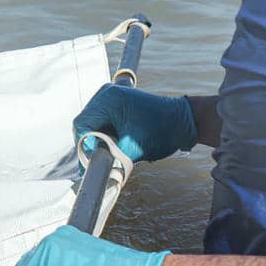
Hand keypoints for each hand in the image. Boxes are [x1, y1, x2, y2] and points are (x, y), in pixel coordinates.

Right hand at [73, 84, 196, 163]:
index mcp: (108, 99)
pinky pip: (102, 121)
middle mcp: (106, 93)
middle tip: (105, 158)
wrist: (184, 121)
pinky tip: (118, 142)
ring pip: (93, 124)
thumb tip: (91, 172)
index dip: (86, 145)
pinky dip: (106, 135)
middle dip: (92, 143)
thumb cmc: (162, 132)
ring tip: (115, 150)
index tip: (96, 161)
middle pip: (85, 123)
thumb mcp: (131, 149)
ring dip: (99, 140)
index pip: (82, 125)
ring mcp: (111, 96)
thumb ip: (108, 159)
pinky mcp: (117, 103)